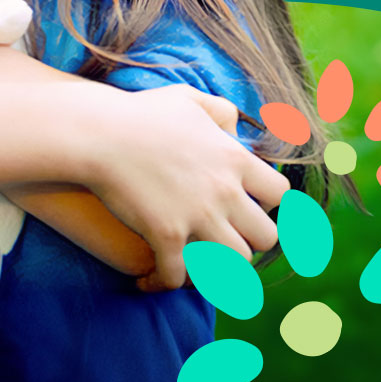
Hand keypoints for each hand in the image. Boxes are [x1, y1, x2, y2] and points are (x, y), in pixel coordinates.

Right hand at [78, 83, 288, 291]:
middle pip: (266, 236)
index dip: (268, 204)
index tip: (250, 207)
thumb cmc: (140, 113)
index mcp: (233, 159)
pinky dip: (163, 282)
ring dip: (217, 266)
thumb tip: (235, 128)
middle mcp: (224, 190)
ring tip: (197, 262)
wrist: (99, 132)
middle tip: (225, 237)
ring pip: (235, 262)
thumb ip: (219, 110)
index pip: (281, 194)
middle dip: (249, 240)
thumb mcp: (188, 99)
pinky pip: (178, 277)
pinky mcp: (166, 235)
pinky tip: (149, 279)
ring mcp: (197, 215)